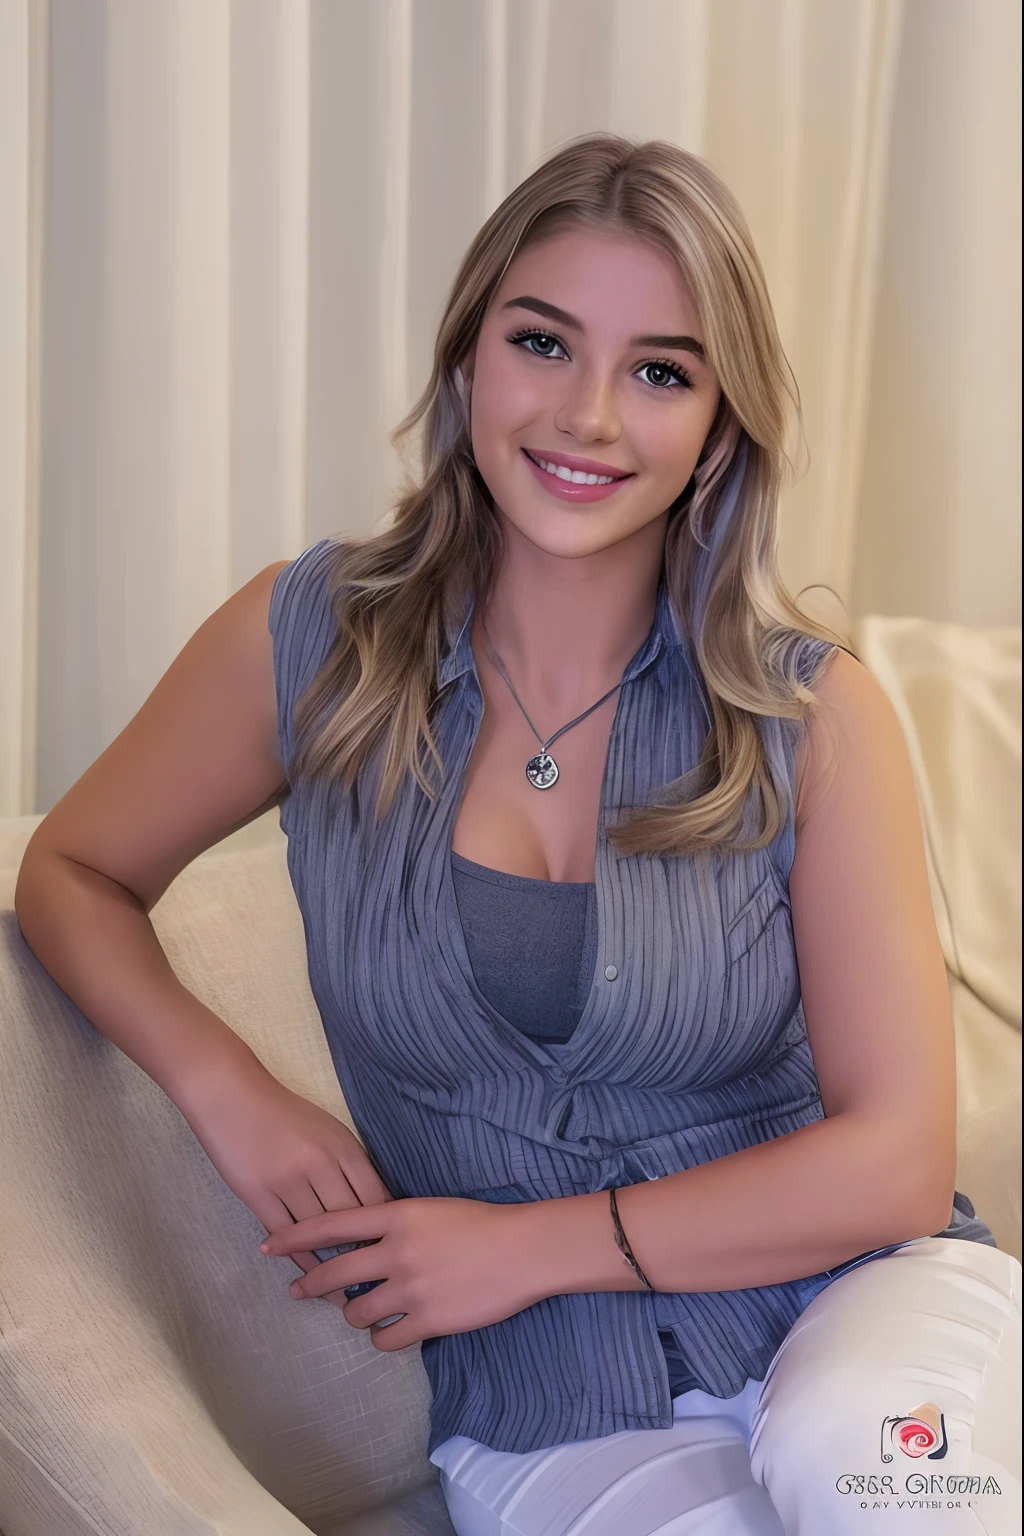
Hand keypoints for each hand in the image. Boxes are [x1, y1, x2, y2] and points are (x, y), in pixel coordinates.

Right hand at [179, 1061, 393, 1282]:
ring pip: (319, 1234)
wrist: (232, 1096)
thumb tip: (373, 1205)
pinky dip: (301, 1259)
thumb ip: (350, 1164)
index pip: (376, 1198)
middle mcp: (320, 1165)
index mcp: (343, 1147)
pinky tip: (309, 1274)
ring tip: (343, 1292)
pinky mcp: (258, 1194)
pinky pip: (287, 1235)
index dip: (385, 1231)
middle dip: (364, 1254)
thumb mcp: (328, 1130)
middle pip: (351, 1220)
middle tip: (374, 1285)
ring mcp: (288, 1181)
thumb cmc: (285, 1113)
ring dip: (332, 1265)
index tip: (391, 1256)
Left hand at [258, 1197, 541, 1349]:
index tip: (268, 1244)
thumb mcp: (431, 1209)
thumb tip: (364, 1241)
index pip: (331, 1224)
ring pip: (356, 1311)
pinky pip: (386, 1338)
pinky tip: (392, 1330)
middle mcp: (396, 1251)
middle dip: (309, 1284)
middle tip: (297, 1290)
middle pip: (334, 1272)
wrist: (522, 1249)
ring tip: (363, 1310)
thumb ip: (395, 1223)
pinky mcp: (428, 1320)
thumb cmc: (481, 1223)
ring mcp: (410, 1288)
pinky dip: (384, 1336)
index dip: (295, 1236)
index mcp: (396, 1215)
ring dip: (355, 1313)